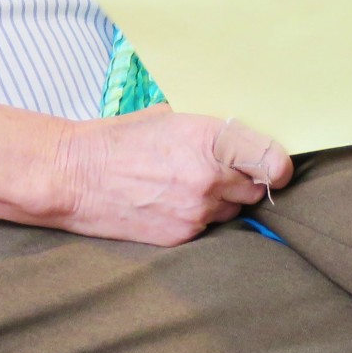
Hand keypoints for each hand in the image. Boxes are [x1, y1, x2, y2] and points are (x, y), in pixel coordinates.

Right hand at [53, 108, 293, 245]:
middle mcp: (209, 179)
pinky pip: (208, 228)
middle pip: (256, 189)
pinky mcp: (181, 237)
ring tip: (189, 185)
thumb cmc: (122, 139)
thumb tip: (245, 135)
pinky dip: (199, 217)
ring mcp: (196, 212)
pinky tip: (172, 201)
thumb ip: (212, 128)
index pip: (271, 161)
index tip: (278, 167)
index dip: (279, 165)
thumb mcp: (172, 115)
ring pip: (233, 210)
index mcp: (211, 140)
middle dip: (245, 180)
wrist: (73, 176)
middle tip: (222, 170)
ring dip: (222, 200)